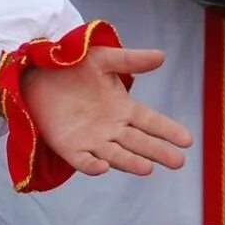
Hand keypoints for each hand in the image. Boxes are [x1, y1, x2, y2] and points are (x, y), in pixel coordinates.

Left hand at [23, 44, 190, 175]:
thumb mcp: (104, 58)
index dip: (168, 130)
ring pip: (116, 154)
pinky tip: (104, 166)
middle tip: (178, 162)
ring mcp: (92, 139)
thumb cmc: (72, 65)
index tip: (187, 140)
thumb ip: (131, 60)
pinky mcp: (70, 147)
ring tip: (147, 168)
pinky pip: (83, 161)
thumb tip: (162, 56)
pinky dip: (93, 165)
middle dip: (158, 152)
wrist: (37, 73)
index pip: (151, 121)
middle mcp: (112, 127)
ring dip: (130, 162)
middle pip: (139, 142)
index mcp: (123, 107)